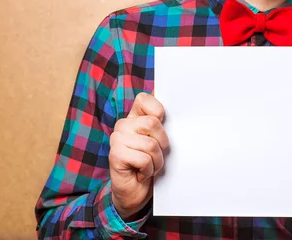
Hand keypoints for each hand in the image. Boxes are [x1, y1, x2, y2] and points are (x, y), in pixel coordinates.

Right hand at [109, 92, 169, 219]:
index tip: (161, 127)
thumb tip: (175, 112)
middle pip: (153, 123)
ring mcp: (116, 139)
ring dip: (156, 161)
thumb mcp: (159, 141)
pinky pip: (144, 159)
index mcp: (134, 117)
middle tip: (156, 155)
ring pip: (150, 144)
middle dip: (162, 144)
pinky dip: (149, 170)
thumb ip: (162, 124)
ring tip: (150, 166)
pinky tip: (142, 173)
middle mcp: (123, 125)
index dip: (158, 111)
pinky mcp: (115, 155)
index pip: (144, 99)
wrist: (135, 193)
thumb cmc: (150, 164)